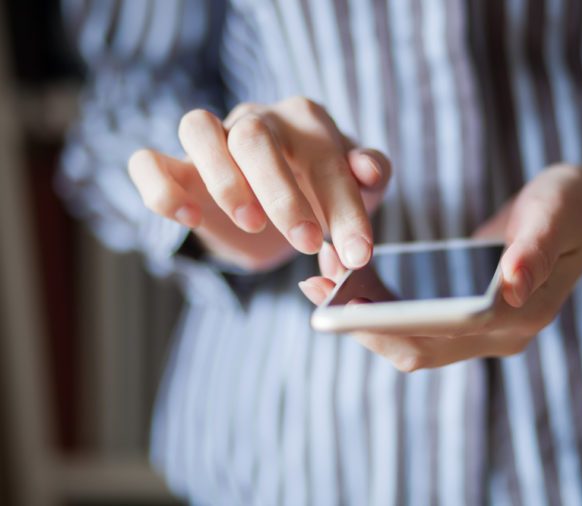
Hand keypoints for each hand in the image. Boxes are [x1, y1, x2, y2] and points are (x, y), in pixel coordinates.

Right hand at [127, 97, 390, 270]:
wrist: (278, 212)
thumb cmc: (321, 195)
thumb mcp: (359, 191)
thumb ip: (371, 175)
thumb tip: (368, 167)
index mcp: (307, 122)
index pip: (326, 157)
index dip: (345, 208)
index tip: (357, 254)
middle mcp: (257, 119)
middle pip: (256, 136)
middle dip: (282, 193)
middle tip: (307, 242)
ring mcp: (213, 138)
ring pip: (198, 128)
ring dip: (223, 179)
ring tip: (251, 223)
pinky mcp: (176, 167)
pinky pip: (149, 161)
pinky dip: (162, 188)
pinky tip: (190, 218)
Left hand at [299, 164, 581, 370]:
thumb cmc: (570, 205)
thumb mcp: (556, 214)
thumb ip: (535, 249)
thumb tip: (508, 286)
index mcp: (521, 315)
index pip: (443, 335)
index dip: (387, 323)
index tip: (338, 304)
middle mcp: (500, 335)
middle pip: (417, 349)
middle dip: (362, 325)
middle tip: (315, 288)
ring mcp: (484, 329)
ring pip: (411, 341)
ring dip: (364, 318)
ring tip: (322, 279)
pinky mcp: (468, 315)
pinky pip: (416, 323)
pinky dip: (380, 307)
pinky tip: (351, 278)